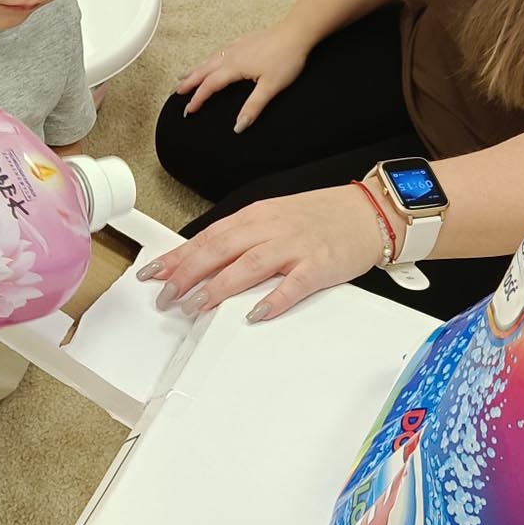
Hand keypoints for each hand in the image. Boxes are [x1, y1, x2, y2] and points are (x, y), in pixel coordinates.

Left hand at [137, 185, 389, 324]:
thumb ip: (241, 238)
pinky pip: (292, 284)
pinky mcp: (319, 265)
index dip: (178, 256)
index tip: (153, 273)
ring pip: (248, 265)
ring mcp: (294, 247)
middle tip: (166, 295)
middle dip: (187, 273)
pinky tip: (254, 313)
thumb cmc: (319, 217)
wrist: (369, 211)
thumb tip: (203, 259)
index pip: (208, 237)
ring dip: (218, 287)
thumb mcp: (273, 218)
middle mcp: (270, 228)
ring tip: (195, 305)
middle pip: (220, 250)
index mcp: (255, 216)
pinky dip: (272, 299)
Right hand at [174, 20, 311, 130]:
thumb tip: (239, 126)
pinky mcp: (245, 41)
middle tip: (176, 92)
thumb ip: (253, 107)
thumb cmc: (286, 57)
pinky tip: (213, 58)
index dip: (198, 99)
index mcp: (234, 67)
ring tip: (184, 75)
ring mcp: (237, 46)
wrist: (298, 32)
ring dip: (196, 69)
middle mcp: (231, 55)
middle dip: (189, 82)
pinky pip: (220, 51)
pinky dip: (210, 58)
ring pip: (210, 59)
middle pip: (204, 71)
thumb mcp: (271, 87)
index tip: (188, 110)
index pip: (210, 86)